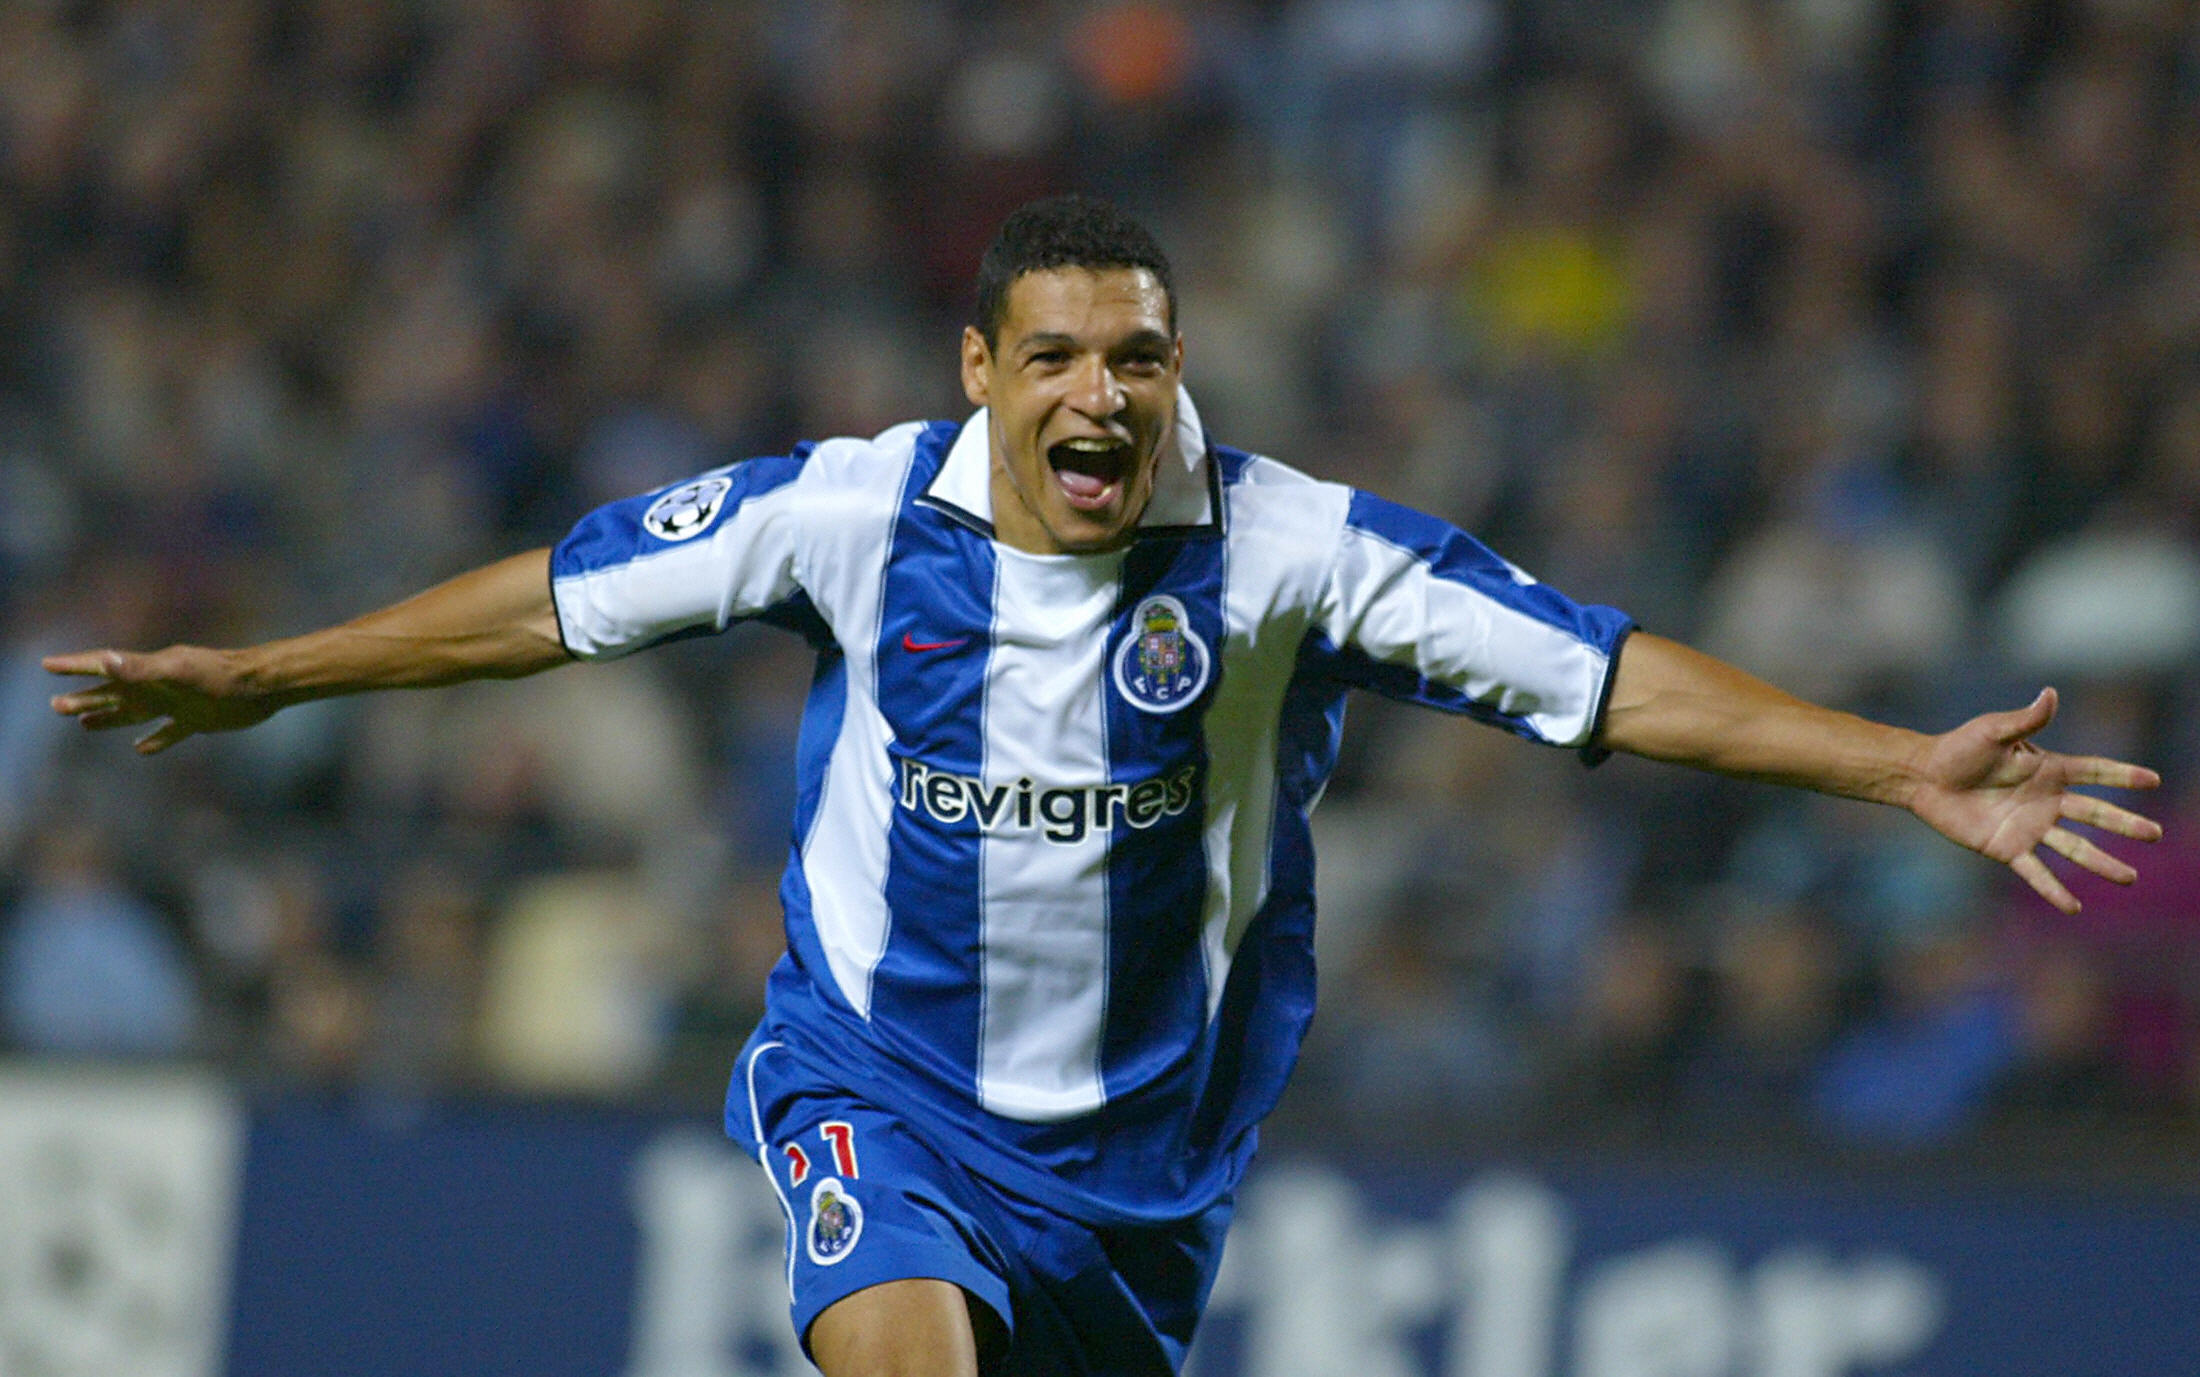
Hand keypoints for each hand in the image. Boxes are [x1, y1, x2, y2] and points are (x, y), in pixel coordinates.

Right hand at [45, 646, 277, 753]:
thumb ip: (142, 669)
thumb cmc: (222, 675)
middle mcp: (159, 686)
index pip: (105, 666)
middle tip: (55, 705)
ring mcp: (177, 703)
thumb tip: (105, 661)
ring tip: (83, 724)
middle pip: (114, 692)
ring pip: (135, 712)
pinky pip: (169, 732)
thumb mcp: (178, 671)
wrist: (263, 686)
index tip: (47, 664)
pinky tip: (140, 749)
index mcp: (150, 671)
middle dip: (85, 697)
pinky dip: (154, 740)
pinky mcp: (196, 720)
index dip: (76, 666)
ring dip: (109, 717)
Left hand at [1908, 688, 2161, 913]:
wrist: (1924, 777)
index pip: (2095, 772)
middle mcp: (2046, 800)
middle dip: (2125, 824)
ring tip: (2129, 878)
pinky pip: (2036, 872)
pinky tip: (2073, 908)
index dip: (2123, 776)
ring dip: (2102, 863)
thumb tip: (2050, 693)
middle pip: (2094, 814)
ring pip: (2075, 847)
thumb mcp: (1993, 731)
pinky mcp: (2008, 848)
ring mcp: (2030, 827)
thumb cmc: (1958, 748)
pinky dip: (2053, 890)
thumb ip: (2025, 721)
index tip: (2153, 780)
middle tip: (2155, 834)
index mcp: (2048, 770)